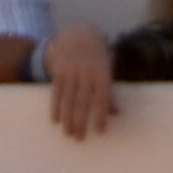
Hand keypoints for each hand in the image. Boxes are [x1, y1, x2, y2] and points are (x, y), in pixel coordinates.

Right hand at [43, 24, 113, 138]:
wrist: (78, 34)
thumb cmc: (96, 58)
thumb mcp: (106, 70)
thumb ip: (109, 91)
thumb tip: (116, 113)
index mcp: (102, 72)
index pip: (102, 97)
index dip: (101, 114)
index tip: (99, 131)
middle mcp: (86, 72)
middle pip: (83, 101)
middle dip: (81, 121)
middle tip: (80, 139)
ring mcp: (71, 71)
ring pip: (68, 99)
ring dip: (67, 118)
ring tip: (68, 134)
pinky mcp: (59, 71)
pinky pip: (56, 92)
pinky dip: (55, 107)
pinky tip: (55, 120)